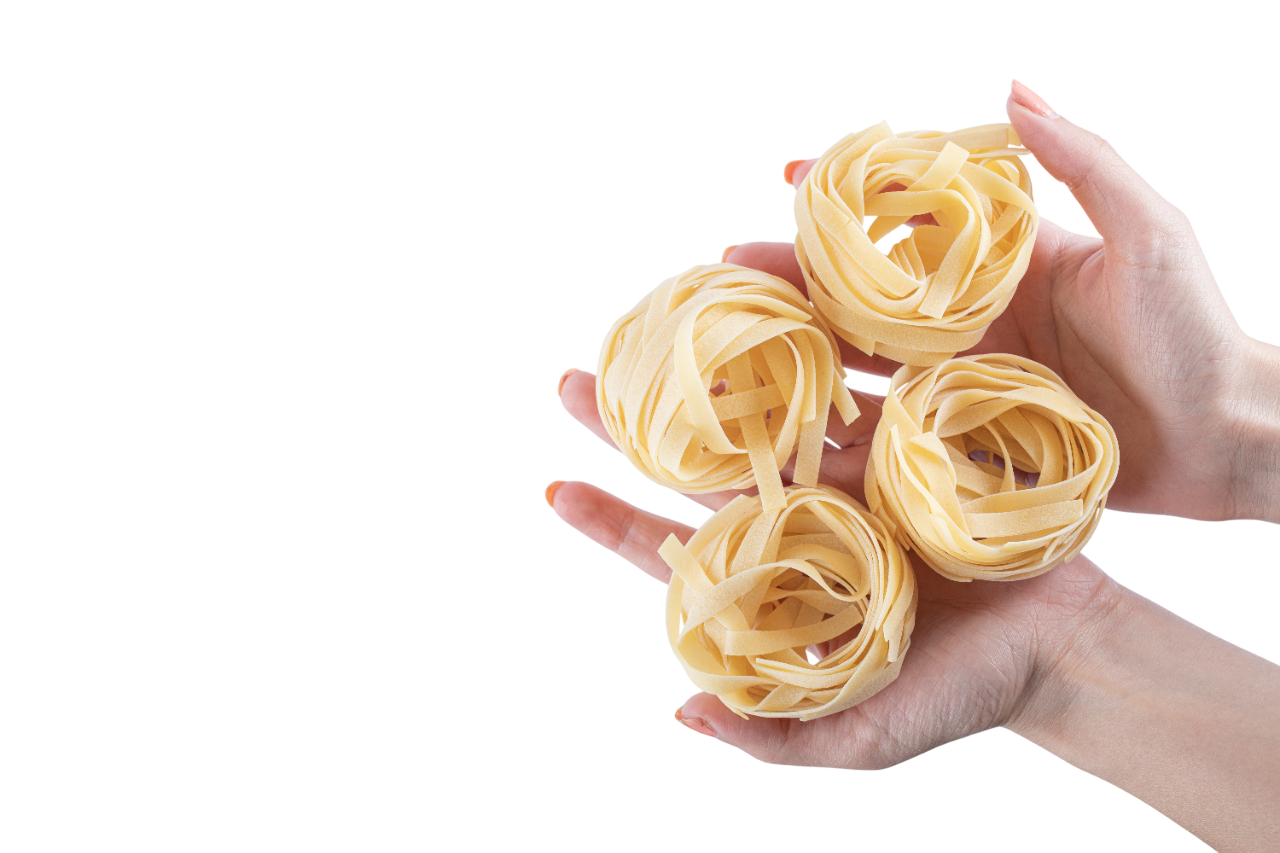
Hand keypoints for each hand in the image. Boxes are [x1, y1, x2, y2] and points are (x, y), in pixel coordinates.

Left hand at [554, 361, 1113, 766]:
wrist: (1062, 647)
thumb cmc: (962, 700)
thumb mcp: (864, 736)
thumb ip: (780, 736)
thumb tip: (686, 716)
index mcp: (774, 588)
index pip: (672, 555)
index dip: (615, 523)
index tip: (559, 490)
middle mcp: (798, 526)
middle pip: (697, 471)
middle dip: (636, 430)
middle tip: (577, 381)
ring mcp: (846, 482)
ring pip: (760, 421)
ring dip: (711, 378)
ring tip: (662, 330)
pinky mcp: (901, 449)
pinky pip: (846, 399)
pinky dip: (810, 363)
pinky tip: (767, 321)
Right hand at [742, 79, 1277, 522]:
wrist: (1225, 437)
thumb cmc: (1196, 329)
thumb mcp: (1150, 230)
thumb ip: (1081, 162)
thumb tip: (1011, 93)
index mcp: (1008, 260)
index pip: (914, 217)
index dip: (853, 196)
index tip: (792, 175)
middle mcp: (977, 317)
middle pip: (872, 293)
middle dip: (801, 276)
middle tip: (735, 267)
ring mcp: (970, 379)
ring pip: (872, 361)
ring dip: (807, 350)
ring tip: (744, 346)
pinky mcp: (974, 437)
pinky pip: (902, 430)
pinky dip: (849, 429)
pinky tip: (798, 426)